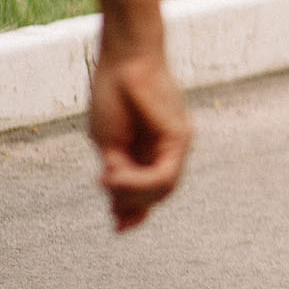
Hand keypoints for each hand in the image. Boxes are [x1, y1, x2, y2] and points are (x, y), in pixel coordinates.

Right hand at [86, 31, 190, 231]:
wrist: (125, 61)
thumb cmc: (113, 95)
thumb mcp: (109, 141)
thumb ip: (118, 169)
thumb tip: (115, 197)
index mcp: (152, 151)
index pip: (152, 191)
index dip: (135, 211)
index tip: (118, 227)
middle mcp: (170, 150)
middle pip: (158, 195)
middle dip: (131, 203)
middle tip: (108, 197)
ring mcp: (179, 144)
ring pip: (163, 189)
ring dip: (132, 193)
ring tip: (109, 179)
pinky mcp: (180, 137)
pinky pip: (165, 175)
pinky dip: (139, 182)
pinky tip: (117, 175)